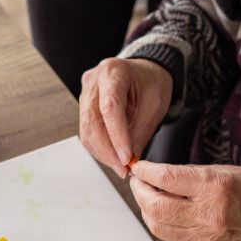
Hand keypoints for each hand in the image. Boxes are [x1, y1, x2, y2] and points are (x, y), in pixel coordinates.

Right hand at [79, 58, 172, 177]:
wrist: (146, 72)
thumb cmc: (152, 83)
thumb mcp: (155, 104)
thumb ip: (141, 131)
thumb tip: (129, 160)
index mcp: (114, 71)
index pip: (110, 107)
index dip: (116, 135)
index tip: (126, 158)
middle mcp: (94, 80)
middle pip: (92, 120)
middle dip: (107, 150)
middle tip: (123, 169)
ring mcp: (86, 92)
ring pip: (86, 129)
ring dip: (103, 152)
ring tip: (121, 166)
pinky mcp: (85, 104)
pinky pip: (87, 130)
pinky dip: (100, 147)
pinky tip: (113, 156)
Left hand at [130, 162, 240, 240]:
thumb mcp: (221, 170)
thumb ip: (186, 175)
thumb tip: (153, 175)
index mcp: (215, 186)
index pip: (166, 178)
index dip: (145, 171)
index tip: (138, 166)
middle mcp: (210, 213)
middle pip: (156, 207)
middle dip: (139, 192)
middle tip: (137, 181)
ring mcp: (207, 235)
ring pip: (159, 226)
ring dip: (146, 209)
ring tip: (146, 196)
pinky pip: (172, 238)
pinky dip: (160, 223)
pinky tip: (160, 212)